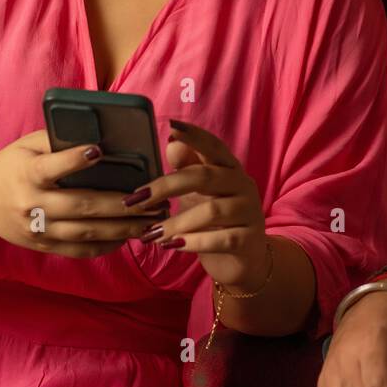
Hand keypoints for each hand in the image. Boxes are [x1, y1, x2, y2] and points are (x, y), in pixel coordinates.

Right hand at [0, 130, 158, 257]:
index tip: (99, 151)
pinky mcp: (42, 246)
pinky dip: (106, 245)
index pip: (50, 168)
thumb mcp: (27, 145)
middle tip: (154, 199)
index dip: (73, 160)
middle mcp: (31, 204)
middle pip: (81, 206)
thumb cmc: (11, 164)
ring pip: (85, 233)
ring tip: (151, 220)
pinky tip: (129, 235)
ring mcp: (37, 230)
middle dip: (121, 204)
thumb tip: (103, 135)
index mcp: (26, 173)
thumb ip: (59, 140)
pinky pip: (79, 250)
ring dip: (123, 228)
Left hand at [124, 120, 269, 291]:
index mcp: (230, 169)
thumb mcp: (199, 194)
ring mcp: (250, 212)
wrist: (243, 260)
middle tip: (136, 199)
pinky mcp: (249, 239)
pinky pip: (220, 239)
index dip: (194, 135)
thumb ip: (187, 168)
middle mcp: (243, 185)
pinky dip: (193, 243)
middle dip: (166, 186)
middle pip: (205, 176)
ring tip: (151, 234)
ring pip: (211, 211)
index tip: (170, 126)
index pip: (213, 146)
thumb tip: (172, 143)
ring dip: (176, 222)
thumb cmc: (216, 222)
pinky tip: (174, 246)